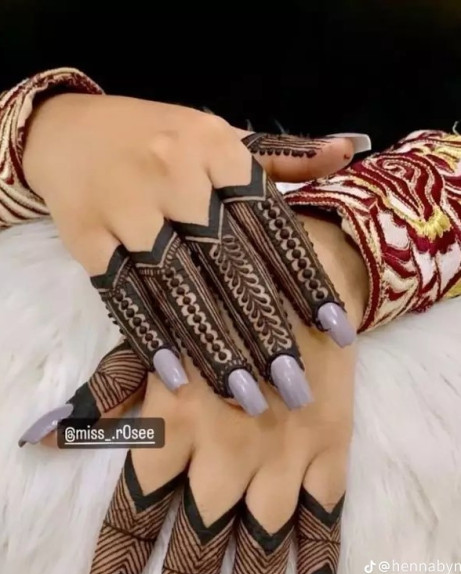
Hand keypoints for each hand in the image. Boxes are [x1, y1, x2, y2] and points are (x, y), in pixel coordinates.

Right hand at [23, 93, 368, 412]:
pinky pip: (122, 294)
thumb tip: (348, 151)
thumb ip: (284, 155)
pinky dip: (149, 337)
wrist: (67, 129)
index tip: (337, 332)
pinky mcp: (87, 236)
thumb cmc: (158, 139)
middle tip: (295, 388)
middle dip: (265, 331)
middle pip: (229, 264)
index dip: (306, 280)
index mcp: (218, 148)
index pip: (272, 225)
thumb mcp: (221, 135)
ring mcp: (126, 205)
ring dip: (213, 347)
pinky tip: (176, 379)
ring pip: (178, 287)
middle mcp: (176, 173)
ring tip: (245, 399)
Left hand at [71, 215, 366, 573]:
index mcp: (169, 433)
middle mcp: (221, 461)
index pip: (130, 531)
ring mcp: (281, 465)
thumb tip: (33, 437)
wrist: (295, 273)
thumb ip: (99, 398)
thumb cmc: (211, 311)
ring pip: (258, 561)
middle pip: (192, 562)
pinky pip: (326, 528)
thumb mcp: (147, 341)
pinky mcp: (329, 460)